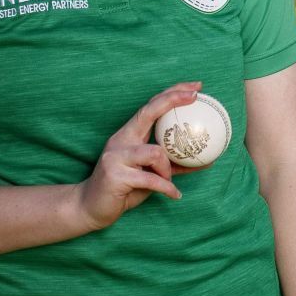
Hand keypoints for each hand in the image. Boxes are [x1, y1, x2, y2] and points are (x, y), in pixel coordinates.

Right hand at [74, 82, 203, 229]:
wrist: (91, 208)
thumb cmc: (125, 189)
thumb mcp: (151, 174)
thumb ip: (172, 164)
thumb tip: (204, 160)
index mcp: (128, 135)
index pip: (151, 107)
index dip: (172, 94)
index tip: (195, 87)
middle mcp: (120, 140)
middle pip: (148, 112)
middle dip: (172, 100)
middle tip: (195, 96)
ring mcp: (115, 156)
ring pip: (155, 152)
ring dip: (167, 170)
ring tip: (169, 182)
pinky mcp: (115, 175)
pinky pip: (151, 179)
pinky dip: (166, 187)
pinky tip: (175, 195)